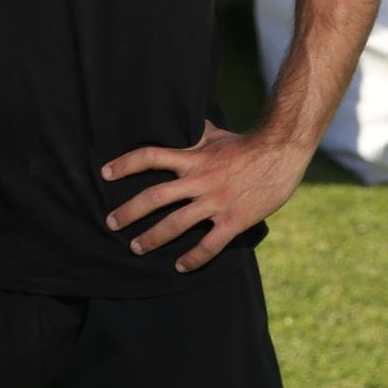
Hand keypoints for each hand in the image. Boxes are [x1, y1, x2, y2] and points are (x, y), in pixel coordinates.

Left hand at [101, 121, 309, 273]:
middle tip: (111, 223)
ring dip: (152, 238)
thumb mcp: (217, 134)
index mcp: (193, 158)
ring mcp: (215, 202)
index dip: (125, 164)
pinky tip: (180, 267)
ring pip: (175, 224)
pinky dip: (192, 259)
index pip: (151, 156)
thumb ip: (196, 133)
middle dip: (129, 212)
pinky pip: (208, 245)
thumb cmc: (247, 144)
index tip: (105, 173)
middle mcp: (199, 180)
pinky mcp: (233, 220)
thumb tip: (183, 120)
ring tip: (135, 248)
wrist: (281, 154)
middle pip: (154, 197)